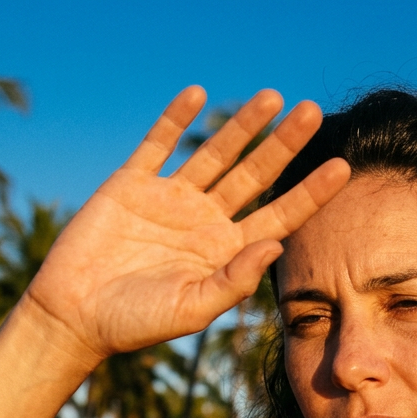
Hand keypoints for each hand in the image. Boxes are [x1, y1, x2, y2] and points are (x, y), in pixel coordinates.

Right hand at [22, 86, 349, 364]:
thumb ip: (235, 281)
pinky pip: (158, 144)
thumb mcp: (192, 309)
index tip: (342, 167)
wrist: (74, 315)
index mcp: (226, 251)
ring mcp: (170, 199)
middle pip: (255, 175)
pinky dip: (176, 119)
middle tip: (312, 111)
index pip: (280, 216)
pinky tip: (198, 94)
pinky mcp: (131, 184)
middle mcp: (205, 220)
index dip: (310, 192)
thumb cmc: (135, 323)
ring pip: (215, 154)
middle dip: (284, 144)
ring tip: (272, 97)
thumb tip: (275, 245)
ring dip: (243, 126)